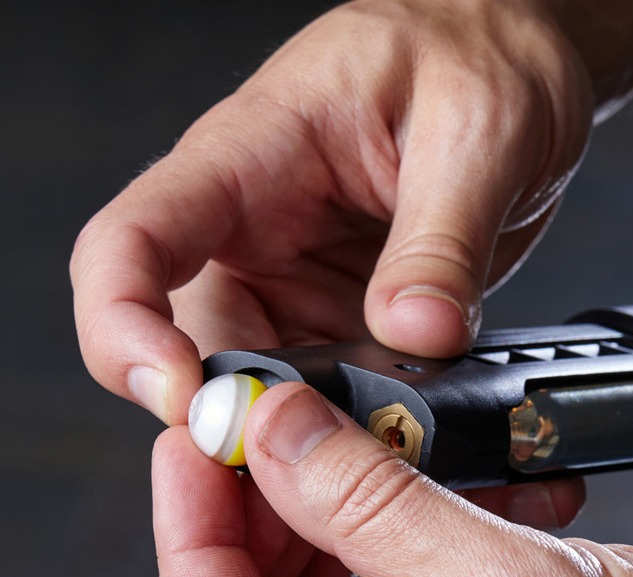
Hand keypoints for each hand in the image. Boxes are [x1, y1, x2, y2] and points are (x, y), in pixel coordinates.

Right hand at [71, 0, 593, 426]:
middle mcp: (253, 230)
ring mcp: (294, 284)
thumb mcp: (476, 131)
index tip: (175, 393)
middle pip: (190, 345)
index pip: (133, 242)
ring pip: (259, 386)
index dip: (123, 327)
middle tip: (310, 464)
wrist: (509, 63)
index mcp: (250, 157)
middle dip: (235, 416)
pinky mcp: (339, 322)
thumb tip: (413, 333)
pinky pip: (325, 393)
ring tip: (374, 446)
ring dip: (303, 432)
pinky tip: (398, 435)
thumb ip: (442, 238)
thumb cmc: (475, 55)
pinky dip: (354, 426)